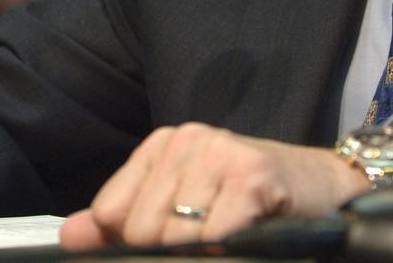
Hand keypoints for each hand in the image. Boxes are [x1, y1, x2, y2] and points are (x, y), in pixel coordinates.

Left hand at [59, 122, 370, 249]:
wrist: (323, 187)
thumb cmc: (249, 200)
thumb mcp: (181, 204)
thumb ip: (122, 221)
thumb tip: (69, 237)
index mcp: (161, 145)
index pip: (110, 212)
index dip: (129, 244)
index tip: (162, 245)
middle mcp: (187, 140)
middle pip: (140, 229)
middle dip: (167, 252)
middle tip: (204, 243)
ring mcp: (220, 153)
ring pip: (174, 238)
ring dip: (199, 252)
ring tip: (223, 242)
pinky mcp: (252, 175)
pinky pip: (213, 237)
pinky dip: (225, 249)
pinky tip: (242, 240)